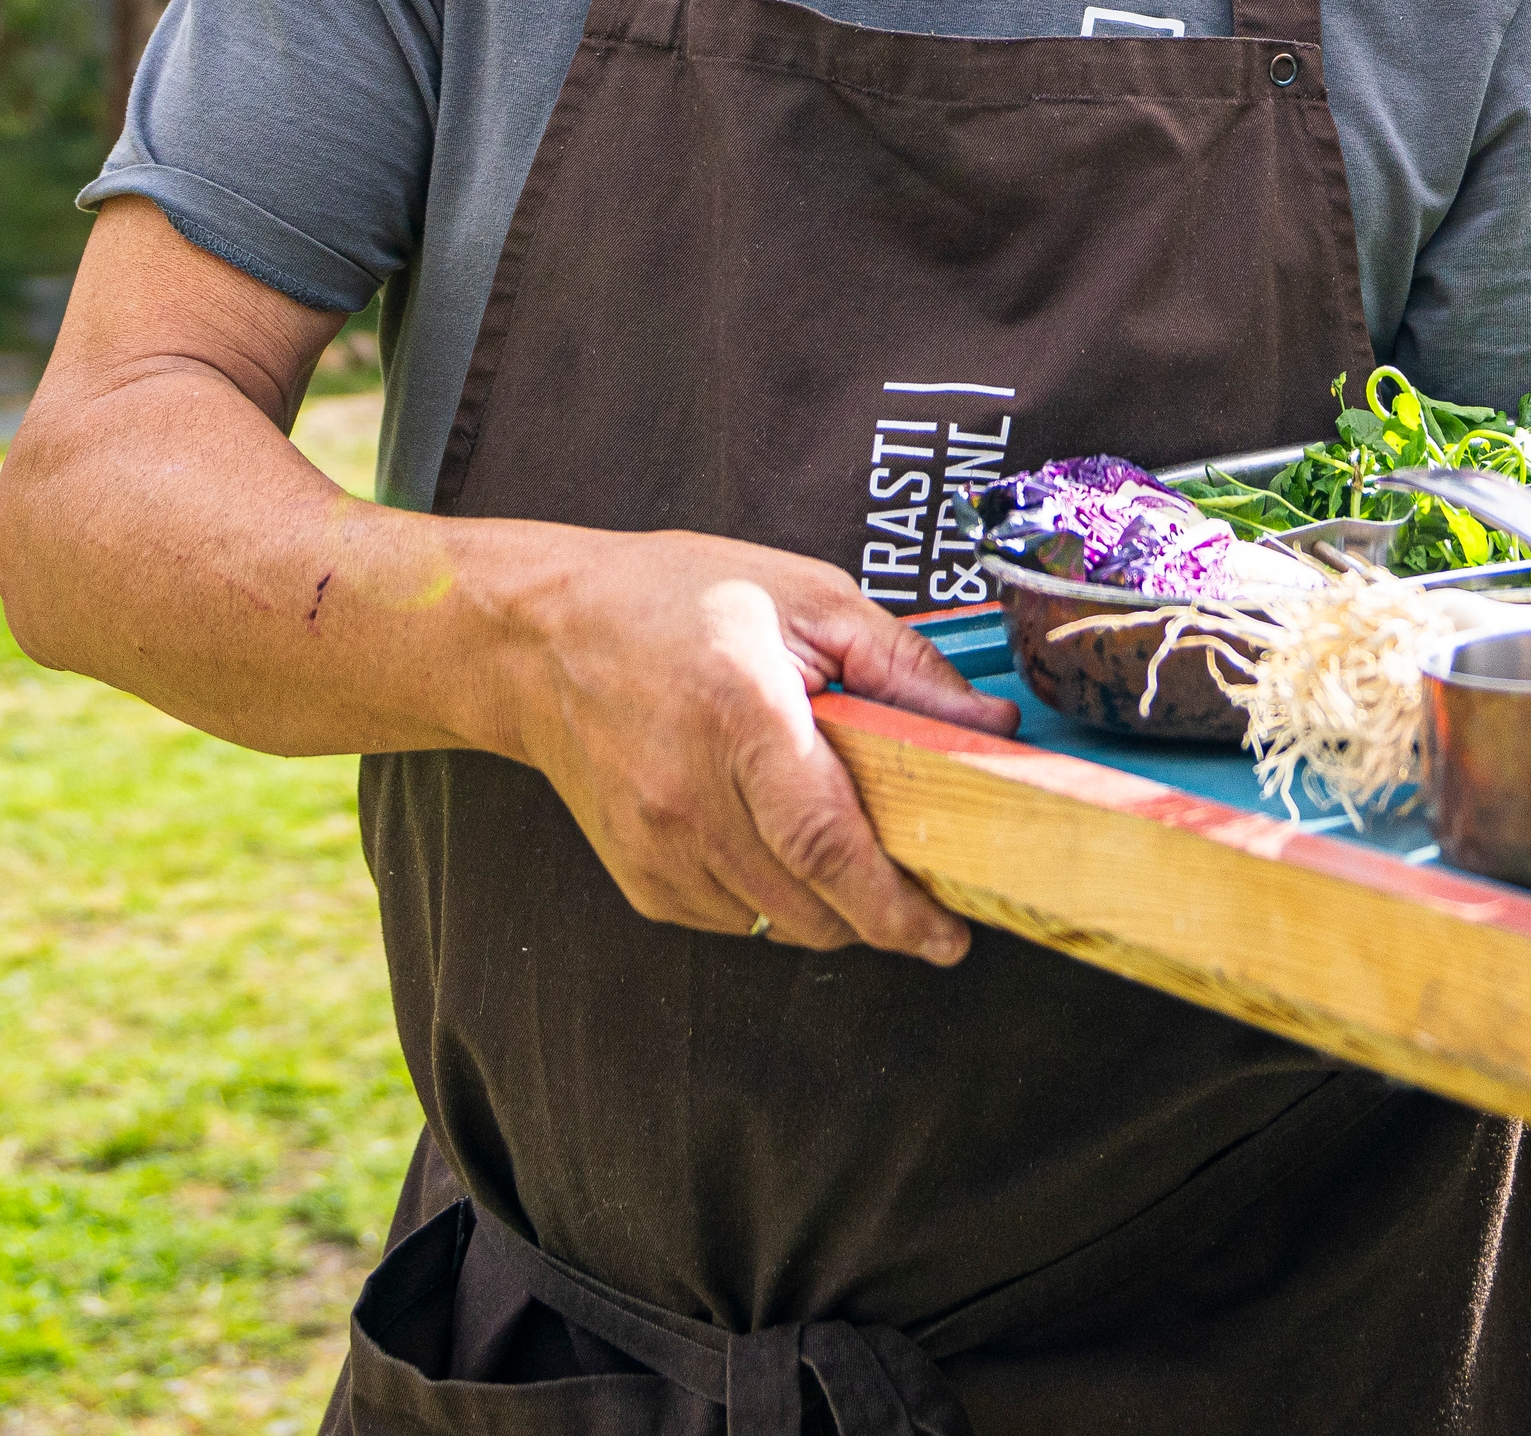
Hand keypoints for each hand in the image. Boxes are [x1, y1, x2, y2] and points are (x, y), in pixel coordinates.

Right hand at [501, 531, 1020, 961]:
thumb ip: (902, 667)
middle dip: (881, 916)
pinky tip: (778, 839)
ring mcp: (656, 846)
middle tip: (927, 892)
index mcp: (740, 715)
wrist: (542, 640)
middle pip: (810, 904)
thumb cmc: (674, 602)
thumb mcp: (805, 597)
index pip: (827, 843)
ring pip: (777, 923)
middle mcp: (690, 795)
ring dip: (831, 908)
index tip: (948, 934)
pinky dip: (776, 898)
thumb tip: (988, 728)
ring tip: (849, 847)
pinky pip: (734, 918)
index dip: (895, 905)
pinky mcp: (639, 878)